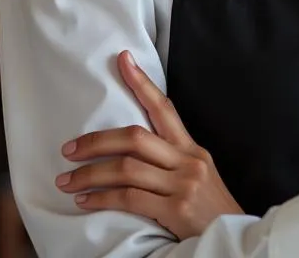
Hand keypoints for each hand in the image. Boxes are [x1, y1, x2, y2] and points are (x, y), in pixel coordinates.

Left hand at [55, 51, 242, 238]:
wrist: (232, 238)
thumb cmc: (209, 209)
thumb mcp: (197, 176)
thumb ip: (172, 161)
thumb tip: (134, 150)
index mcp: (192, 148)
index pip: (164, 107)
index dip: (141, 83)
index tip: (122, 60)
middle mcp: (188, 160)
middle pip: (136, 137)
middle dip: (97, 141)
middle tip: (69, 149)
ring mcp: (183, 184)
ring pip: (127, 168)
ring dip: (90, 174)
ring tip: (66, 181)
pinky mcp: (176, 209)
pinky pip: (130, 198)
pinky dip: (102, 199)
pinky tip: (85, 202)